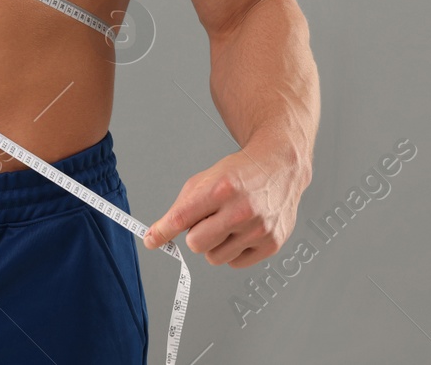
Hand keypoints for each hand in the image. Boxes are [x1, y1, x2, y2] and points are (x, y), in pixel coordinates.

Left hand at [140, 141, 308, 267]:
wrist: (279, 168)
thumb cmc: (240, 174)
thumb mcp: (205, 179)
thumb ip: (181, 207)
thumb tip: (158, 235)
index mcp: (221, 189)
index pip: (182, 218)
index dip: (162, 232)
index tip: (152, 240)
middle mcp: (242, 210)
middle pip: (196, 243)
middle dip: (195, 234)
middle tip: (207, 220)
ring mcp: (259, 230)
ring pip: (214, 258)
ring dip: (214, 244)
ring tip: (227, 224)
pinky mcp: (271, 244)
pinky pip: (235, 263)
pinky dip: (233, 251)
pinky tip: (242, 232)